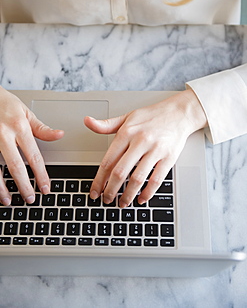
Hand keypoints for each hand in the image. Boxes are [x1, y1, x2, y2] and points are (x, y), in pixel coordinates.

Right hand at [0, 87, 63, 204]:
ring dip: (2, 187)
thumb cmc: (4, 103)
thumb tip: (59, 135)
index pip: (34, 156)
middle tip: (30, 199)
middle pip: (15, 166)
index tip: (45, 188)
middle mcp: (4, 134)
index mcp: (19, 127)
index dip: (40, 175)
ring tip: (8, 200)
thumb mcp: (25, 112)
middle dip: (24, 185)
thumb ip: (41, 128)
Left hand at [85, 89, 206, 207]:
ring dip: (128, 194)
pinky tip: (141, 198)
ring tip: (122, 203)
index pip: (108, 161)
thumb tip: (88, 122)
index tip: (95, 191)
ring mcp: (155, 150)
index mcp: (126, 132)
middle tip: (106, 200)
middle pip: (120, 172)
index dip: (99, 179)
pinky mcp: (169, 157)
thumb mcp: (127, 117)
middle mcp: (140, 141)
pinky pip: (156, 179)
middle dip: (111, 190)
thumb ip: (106, 125)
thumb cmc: (152, 116)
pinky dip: (148, 192)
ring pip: (138, 178)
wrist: (178, 113)